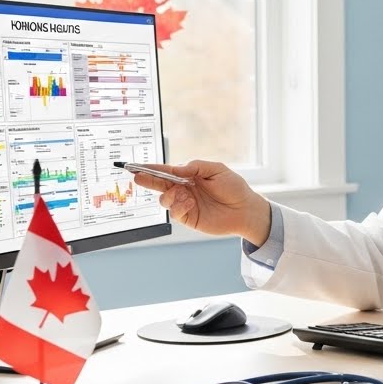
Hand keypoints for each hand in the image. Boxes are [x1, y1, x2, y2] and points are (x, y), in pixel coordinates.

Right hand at [128, 160, 271, 245]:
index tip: (136, 166)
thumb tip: (176, 168)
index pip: (167, 171)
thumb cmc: (234, 188)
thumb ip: (196, 166)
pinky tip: (190, 203)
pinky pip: (174, 212)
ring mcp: (185, 204)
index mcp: (190, 175)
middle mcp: (184, 189)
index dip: (151, 169)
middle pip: (160, 184)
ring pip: (164, 199)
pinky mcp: (188, 217)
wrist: (245, 210)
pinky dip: (179, 206)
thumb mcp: (217, 170)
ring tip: (183, 193)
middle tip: (137, 176)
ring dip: (170, 195)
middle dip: (148, 180)